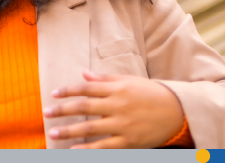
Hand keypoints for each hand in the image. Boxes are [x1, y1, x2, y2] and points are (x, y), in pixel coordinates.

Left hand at [43, 70, 183, 148]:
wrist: (179, 111)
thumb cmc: (152, 94)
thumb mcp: (129, 81)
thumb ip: (104, 79)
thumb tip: (83, 73)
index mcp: (117, 89)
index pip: (86, 89)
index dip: (68, 90)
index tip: (53, 94)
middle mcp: (118, 106)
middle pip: (84, 108)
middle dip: (62, 110)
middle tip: (45, 113)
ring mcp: (123, 124)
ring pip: (91, 128)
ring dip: (69, 131)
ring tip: (52, 132)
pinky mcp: (129, 141)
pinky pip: (105, 146)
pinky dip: (88, 149)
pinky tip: (74, 150)